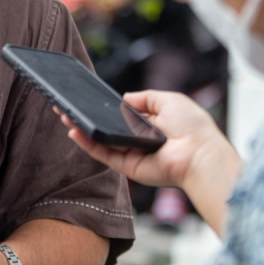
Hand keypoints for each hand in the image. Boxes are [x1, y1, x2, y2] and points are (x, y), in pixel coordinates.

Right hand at [58, 89, 234, 189]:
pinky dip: (87, 143)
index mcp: (150, 124)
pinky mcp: (128, 167)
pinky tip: (74, 131)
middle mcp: (139, 140)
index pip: (120, 115)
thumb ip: (146, 97)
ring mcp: (132, 154)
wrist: (200, 154)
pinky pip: (103, 154)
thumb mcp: (170, 100)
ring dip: (81, 128)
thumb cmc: (192, 128)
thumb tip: (125, 97)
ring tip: (63, 114)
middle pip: (106, 128)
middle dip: (86, 117)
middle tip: (66, 106)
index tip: (85, 98)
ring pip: (101, 141)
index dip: (103, 107)